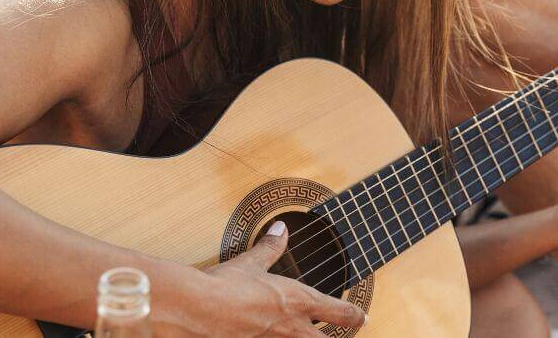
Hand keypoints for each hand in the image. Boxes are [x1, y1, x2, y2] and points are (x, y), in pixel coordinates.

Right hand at [169, 222, 365, 336]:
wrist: (196, 309)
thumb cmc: (224, 286)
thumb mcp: (250, 263)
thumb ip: (269, 248)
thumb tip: (280, 229)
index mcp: (297, 300)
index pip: (337, 310)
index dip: (353, 315)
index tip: (362, 317)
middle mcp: (291, 327)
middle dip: (335, 337)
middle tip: (345, 332)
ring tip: (308, 335)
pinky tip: (266, 336)